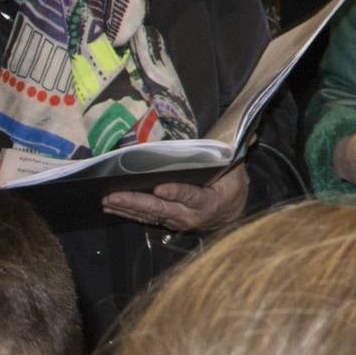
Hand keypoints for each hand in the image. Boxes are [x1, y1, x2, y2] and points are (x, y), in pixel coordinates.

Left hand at [103, 163, 248, 232]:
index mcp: (209, 202)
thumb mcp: (237, 169)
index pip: (191, 196)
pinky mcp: (165, 222)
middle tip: (114, 195)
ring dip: (126, 208)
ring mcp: (175, 221)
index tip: (160, 188)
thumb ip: (237, 152)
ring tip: (106, 200)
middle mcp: (190, 216)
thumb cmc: (231, 186)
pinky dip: (127, 212)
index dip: (176, 193)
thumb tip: (249, 132)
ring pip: (148, 215)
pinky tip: (110, 207)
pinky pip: (144, 218)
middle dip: (135, 202)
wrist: (229, 214)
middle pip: (160, 209)